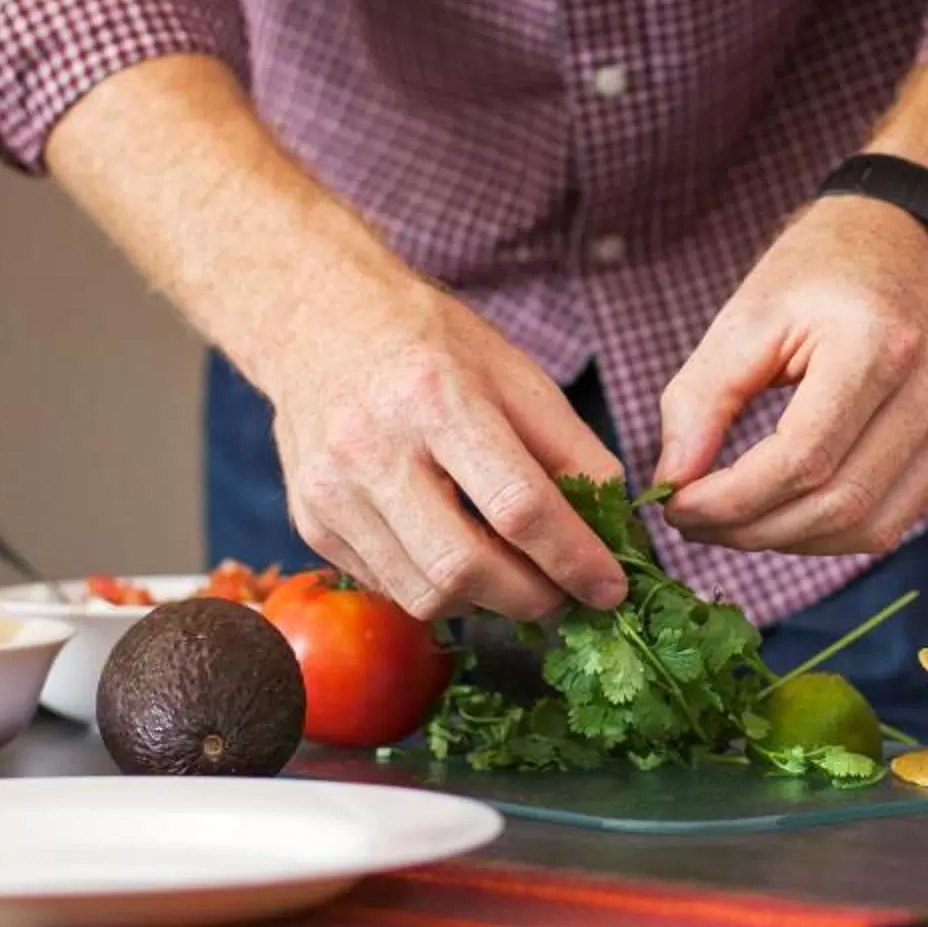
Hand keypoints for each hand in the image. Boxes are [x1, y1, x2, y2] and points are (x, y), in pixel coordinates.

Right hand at [256, 275, 628, 621]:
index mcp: (436, 398)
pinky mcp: (311, 524)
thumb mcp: (515, 374)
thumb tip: (616, 531)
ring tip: (517, 578)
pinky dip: (439, 589)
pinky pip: (390, 588)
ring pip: (424, 595)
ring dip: (487, 604)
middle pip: (464, 567)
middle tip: (568, 596)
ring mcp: (332, 493)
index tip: (611, 587)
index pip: (518, 506)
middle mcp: (373, 449)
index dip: (574, 559)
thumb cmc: (430, 345)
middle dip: (533, 599)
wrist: (320, 322)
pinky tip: (460, 556)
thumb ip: (572, 450)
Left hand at [654, 197, 927, 554]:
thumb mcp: (745, 318)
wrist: (906, 239)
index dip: (731, 501)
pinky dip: (832, 529)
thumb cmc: (818, 274)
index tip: (675, 507)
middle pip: (837, 505)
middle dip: (753, 531)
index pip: (802, 460)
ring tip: (735, 522)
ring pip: (871, 529)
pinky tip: (789, 506)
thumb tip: (673, 484)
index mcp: (877, 343)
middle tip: (695, 524)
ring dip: (791, 541)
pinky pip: (895, 517)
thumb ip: (699, 401)